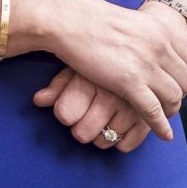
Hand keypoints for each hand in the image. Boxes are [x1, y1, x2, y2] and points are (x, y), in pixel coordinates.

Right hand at [21, 0, 186, 140]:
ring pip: (173, 96)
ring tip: (164, 116)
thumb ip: (149, 35)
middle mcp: (161, 46)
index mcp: (162, 29)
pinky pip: (153, 110)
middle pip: (186, 80)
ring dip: (171, 110)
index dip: (186, 74)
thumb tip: (154, 44)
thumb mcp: (133, 22)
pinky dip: (161, 125)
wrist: (72, 19)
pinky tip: (164, 135)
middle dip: (180, 93)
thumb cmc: (94, 19)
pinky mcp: (129, 82)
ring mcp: (147, 64)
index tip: (178, 82)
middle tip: (170, 101)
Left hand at [33, 67, 152, 152]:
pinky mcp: (148, 118)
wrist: (145, 41)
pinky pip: (126, 145)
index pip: (65, 114)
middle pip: (82, 133)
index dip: (64, 113)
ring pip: (104, 141)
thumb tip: (38, 100)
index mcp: (91, 79)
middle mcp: (112, 95)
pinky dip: (121, 140)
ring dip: (101, 134)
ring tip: (104, 118)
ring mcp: (132, 108)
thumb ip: (58, 84)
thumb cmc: (105, 56)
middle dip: (81, 127)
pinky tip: (119, 125)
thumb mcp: (80, 64)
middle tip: (87, 115)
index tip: (70, 106)